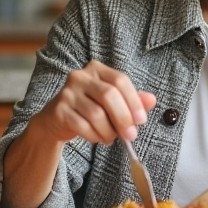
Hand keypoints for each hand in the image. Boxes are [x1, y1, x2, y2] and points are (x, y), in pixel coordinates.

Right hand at [31, 60, 156, 145]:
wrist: (56, 120)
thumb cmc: (89, 108)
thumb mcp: (112, 102)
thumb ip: (132, 100)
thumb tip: (152, 100)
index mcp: (96, 69)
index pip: (120, 80)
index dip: (134, 101)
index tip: (142, 120)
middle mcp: (80, 77)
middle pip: (109, 95)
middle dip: (123, 118)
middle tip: (131, 135)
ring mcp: (67, 93)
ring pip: (96, 114)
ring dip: (108, 131)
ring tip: (111, 137)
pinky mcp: (59, 111)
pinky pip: (83, 126)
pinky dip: (95, 136)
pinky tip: (98, 138)